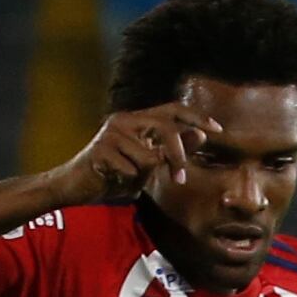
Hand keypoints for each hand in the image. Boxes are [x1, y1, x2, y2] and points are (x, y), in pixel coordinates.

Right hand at [49, 105, 224, 203]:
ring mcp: (111, 133)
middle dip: (178, 156)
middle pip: (166, 128)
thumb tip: (202, 135)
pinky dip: (128, 182)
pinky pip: (131, 170)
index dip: (196, 117)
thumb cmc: (117, 175)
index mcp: (138, 120)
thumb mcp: (150, 163)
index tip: (217, 129)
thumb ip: (172, 150)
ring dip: (143, 175)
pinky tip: (113, 179)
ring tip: (126, 177)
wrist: (79, 186)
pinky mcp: (101, 150)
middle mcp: (125, 120)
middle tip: (180, 179)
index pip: (172, 110)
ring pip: (149, 157)